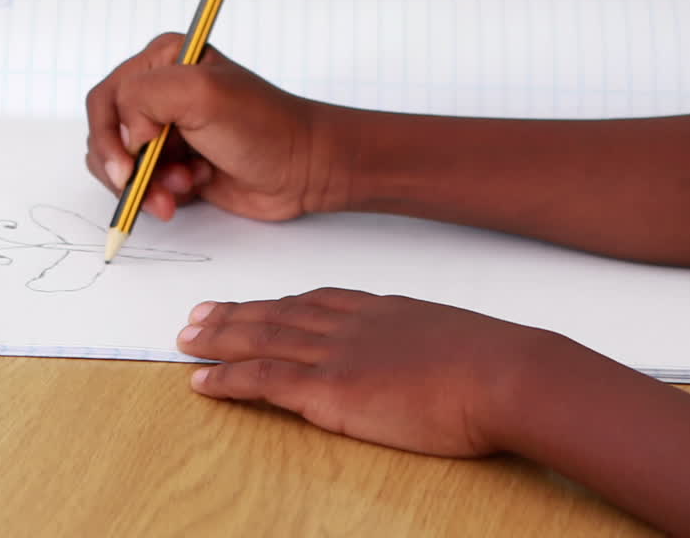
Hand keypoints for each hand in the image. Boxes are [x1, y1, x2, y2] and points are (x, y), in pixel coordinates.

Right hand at [85, 34, 336, 222]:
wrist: (304, 169)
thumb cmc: (264, 126)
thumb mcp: (202, 94)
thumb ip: (145, 98)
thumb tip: (125, 137)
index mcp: (164, 59)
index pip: (107, 97)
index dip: (109, 135)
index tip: (128, 165)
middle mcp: (161, 91)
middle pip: (107, 134)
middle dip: (127, 167)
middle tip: (153, 187)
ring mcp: (168, 130)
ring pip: (122, 165)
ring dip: (146, 184)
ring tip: (184, 186)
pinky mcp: (176, 163)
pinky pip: (143, 185)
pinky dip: (160, 194)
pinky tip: (195, 188)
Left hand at [177, 288, 525, 456]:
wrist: (503, 372)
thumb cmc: (494, 365)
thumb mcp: (455, 342)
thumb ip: (426, 346)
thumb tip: (427, 359)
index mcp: (381, 309)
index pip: (314, 301)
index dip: (276, 303)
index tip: (252, 303)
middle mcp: (350, 322)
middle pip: (278, 313)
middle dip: (234, 314)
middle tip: (197, 314)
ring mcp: (337, 352)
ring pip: (261, 338)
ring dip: (219, 338)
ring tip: (187, 338)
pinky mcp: (329, 389)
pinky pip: (263, 379)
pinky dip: (227, 378)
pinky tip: (201, 381)